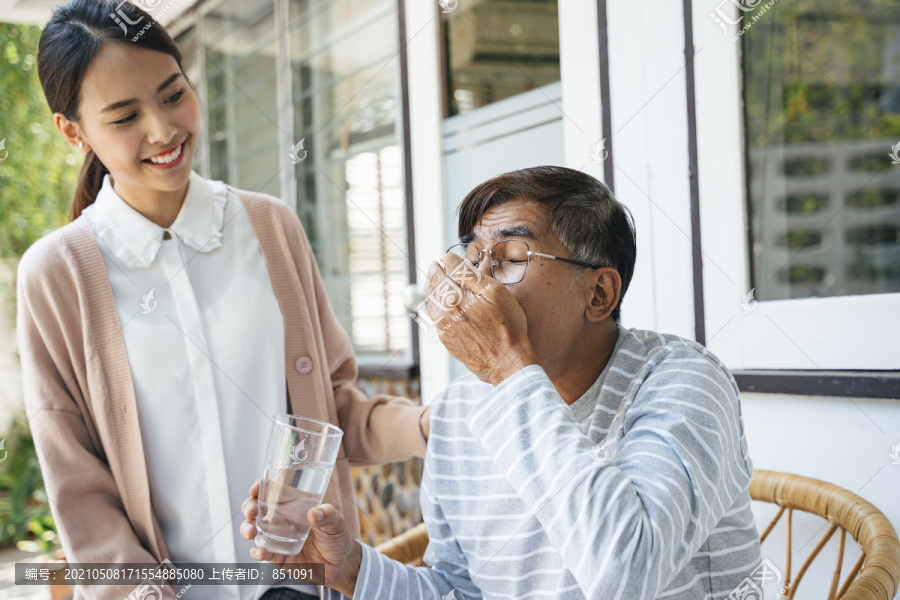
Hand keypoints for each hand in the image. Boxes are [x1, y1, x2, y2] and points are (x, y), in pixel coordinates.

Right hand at [240, 480, 361, 595]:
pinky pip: (263, 553)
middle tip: (251, 511)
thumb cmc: (337, 538)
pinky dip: (258, 552)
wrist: (339, 565)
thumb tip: (315, 513)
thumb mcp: (337, 523)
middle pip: (256, 509)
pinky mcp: (277, 556)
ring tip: (251, 532)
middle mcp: (281, 520)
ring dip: (247, 529)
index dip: (260, 487)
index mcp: (293, 506)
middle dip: (248, 507)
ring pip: (253, 530)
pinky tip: (261, 552)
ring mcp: (277, 538)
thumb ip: (329, 516)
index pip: (272, 492)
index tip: (256, 487)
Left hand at [425, 254, 537, 385]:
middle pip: (431, 291)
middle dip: (434, 279)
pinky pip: (437, 321)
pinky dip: (439, 310)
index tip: (439, 262)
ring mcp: (443, 330)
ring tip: (443, 287)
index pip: (436, 276)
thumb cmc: (506, 326)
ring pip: (432, 306)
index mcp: (452, 299)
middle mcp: (442, 315)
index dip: (437, 267)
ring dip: (435, 294)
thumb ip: (467, 273)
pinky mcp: (447, 342)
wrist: (507, 361)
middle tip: (438, 271)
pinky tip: (449, 308)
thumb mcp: (493, 291)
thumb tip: (448, 259)